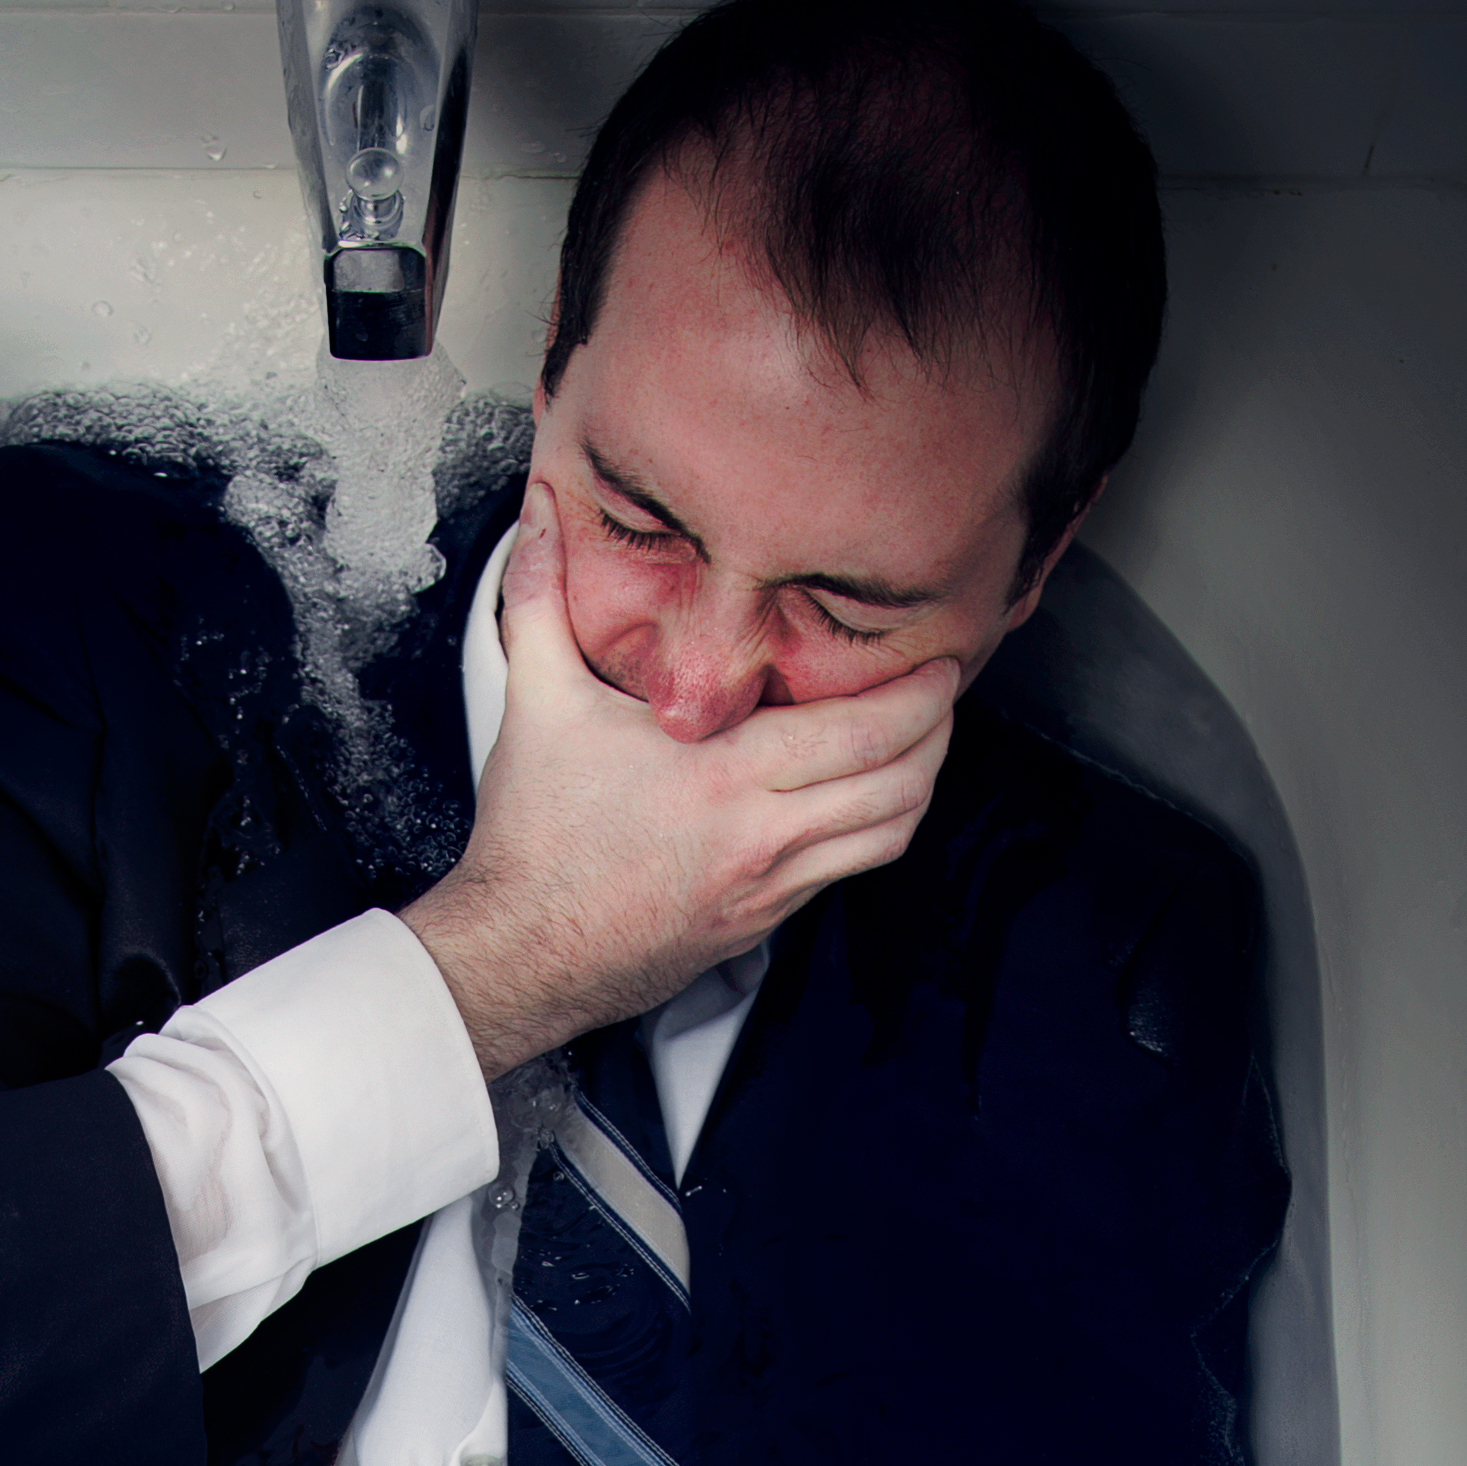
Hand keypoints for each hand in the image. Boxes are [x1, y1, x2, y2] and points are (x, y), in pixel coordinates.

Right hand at [400, 482, 960, 1076]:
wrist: (521, 953)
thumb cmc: (533, 840)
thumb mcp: (536, 705)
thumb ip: (541, 600)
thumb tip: (537, 513)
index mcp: (722, 775)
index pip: (862, 732)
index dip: (919, 695)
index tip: (939, 662)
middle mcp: (759, 836)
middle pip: (898, 784)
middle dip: (938, 733)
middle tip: (945, 694)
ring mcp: (767, 887)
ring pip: (886, 837)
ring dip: (918, 787)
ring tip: (923, 745)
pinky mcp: (762, 923)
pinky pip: (846, 872)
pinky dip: (874, 830)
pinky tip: (865, 798)